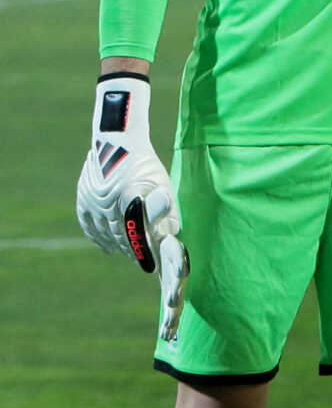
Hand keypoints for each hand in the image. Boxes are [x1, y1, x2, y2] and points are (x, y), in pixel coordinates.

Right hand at [76, 76, 189, 338]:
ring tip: (127, 254)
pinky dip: (97, 237)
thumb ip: (168, 210)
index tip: (148, 267)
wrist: (118, 141)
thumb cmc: (148, 165)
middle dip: (131, 250)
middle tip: (140, 260)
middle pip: (119, 235)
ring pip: (103, 231)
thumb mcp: (163, 185)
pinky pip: (87, 223)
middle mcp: (109, 201)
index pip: (135, 234)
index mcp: (130, 198)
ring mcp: (92, 199)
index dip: (141, 252)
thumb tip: (172, 235)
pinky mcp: (83, 197)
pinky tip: (106, 248)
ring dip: (116, 245)